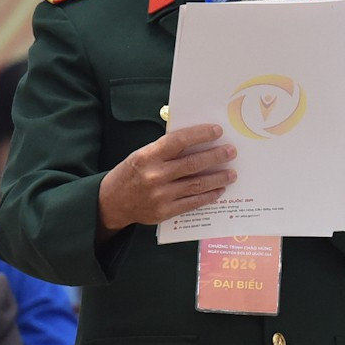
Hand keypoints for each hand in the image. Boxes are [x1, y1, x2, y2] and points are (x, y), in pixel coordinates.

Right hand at [97, 124, 234, 233]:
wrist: (111, 202)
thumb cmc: (131, 173)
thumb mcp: (142, 155)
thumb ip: (166, 150)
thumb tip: (198, 141)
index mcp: (147, 157)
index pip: (178, 141)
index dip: (200, 135)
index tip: (217, 131)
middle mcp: (154, 176)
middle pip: (192, 164)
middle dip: (216, 156)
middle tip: (231, 152)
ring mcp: (159, 196)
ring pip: (196, 185)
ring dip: (218, 178)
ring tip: (232, 173)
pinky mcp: (163, 212)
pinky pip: (192, 203)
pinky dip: (208, 196)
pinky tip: (219, 190)